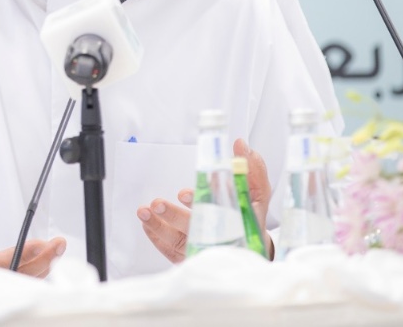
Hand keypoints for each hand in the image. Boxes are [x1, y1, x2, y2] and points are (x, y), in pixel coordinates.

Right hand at [0, 189, 66, 277]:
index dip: (21, 254)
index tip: (39, 243)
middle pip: (18, 277)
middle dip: (42, 261)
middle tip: (58, 245)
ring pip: (23, 282)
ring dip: (43, 267)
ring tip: (57, 249)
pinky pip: (21, 282)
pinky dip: (37, 272)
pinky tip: (47, 259)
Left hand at [137, 139, 274, 261]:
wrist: (248, 249)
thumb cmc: (250, 217)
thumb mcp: (258, 193)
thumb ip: (252, 169)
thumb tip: (239, 144)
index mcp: (237, 223)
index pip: (218, 214)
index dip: (199, 203)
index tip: (183, 193)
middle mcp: (218, 241)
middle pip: (194, 229)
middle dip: (174, 216)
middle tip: (158, 204)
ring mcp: (203, 252)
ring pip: (178, 241)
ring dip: (159, 226)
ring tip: (145, 211)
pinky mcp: (190, 258)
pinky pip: (170, 251)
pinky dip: (157, 236)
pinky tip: (146, 223)